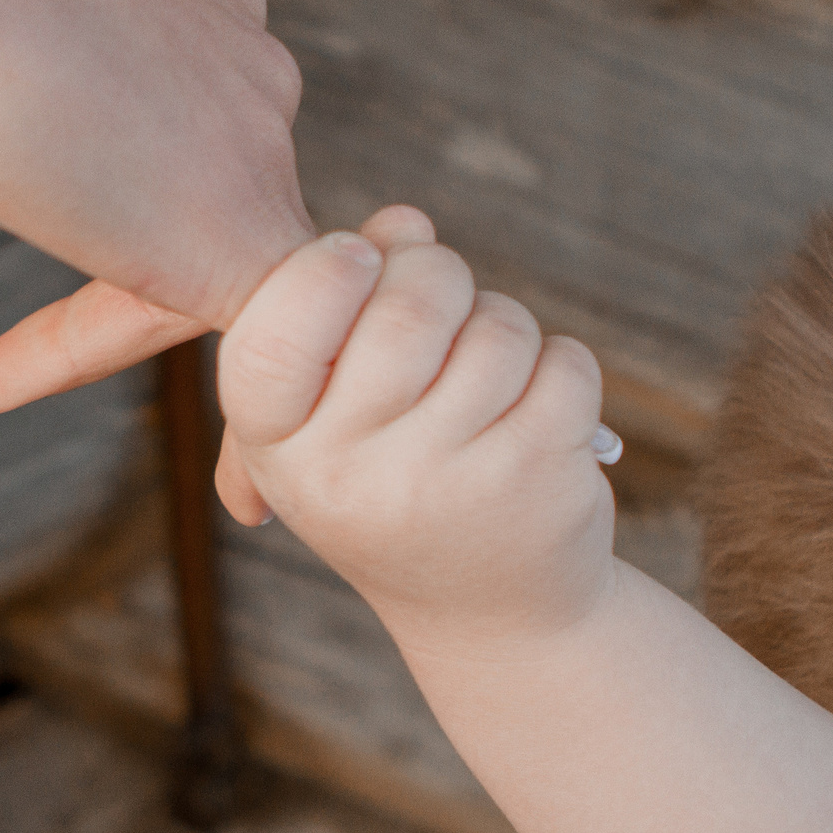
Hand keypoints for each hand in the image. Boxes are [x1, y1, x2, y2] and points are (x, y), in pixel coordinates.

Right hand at [213, 206, 614, 649]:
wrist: (489, 611)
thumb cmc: (397, 471)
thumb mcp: (336, 402)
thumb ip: (342, 297)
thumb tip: (404, 221)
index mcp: (274, 444)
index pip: (270, 332)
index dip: (323, 269)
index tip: (361, 258)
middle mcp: (344, 476)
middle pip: (407, 303)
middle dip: (439, 275)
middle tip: (443, 307)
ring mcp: (440, 484)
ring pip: (497, 326)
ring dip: (504, 328)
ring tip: (489, 382)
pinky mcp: (533, 480)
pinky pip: (562, 362)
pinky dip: (560, 367)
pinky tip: (537, 415)